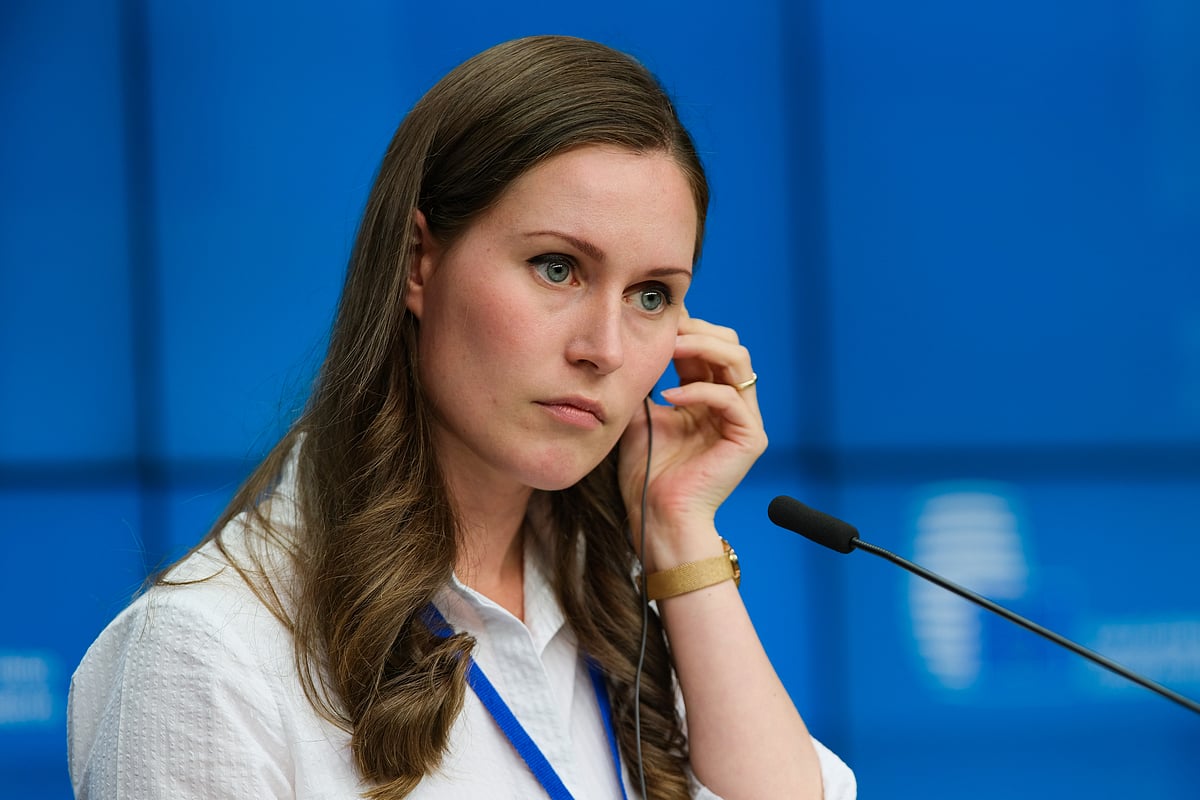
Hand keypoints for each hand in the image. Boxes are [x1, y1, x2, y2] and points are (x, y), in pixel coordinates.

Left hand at [618, 308, 766, 571]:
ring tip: (671, 349)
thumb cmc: (646, 472)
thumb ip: (646, 379)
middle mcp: (732, 403)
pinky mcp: (750, 437)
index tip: (656, 322)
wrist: (656, 515)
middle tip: (665, 332)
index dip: (686, 328)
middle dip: (697, 331)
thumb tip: (633, 341)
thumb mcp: (640, 413)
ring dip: (702, 347)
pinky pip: (729, 397)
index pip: (709, 345)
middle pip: (731, 344)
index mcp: (708, 395)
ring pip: (738, 360)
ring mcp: (744, 419)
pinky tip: (668, 397)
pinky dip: (698, 390)